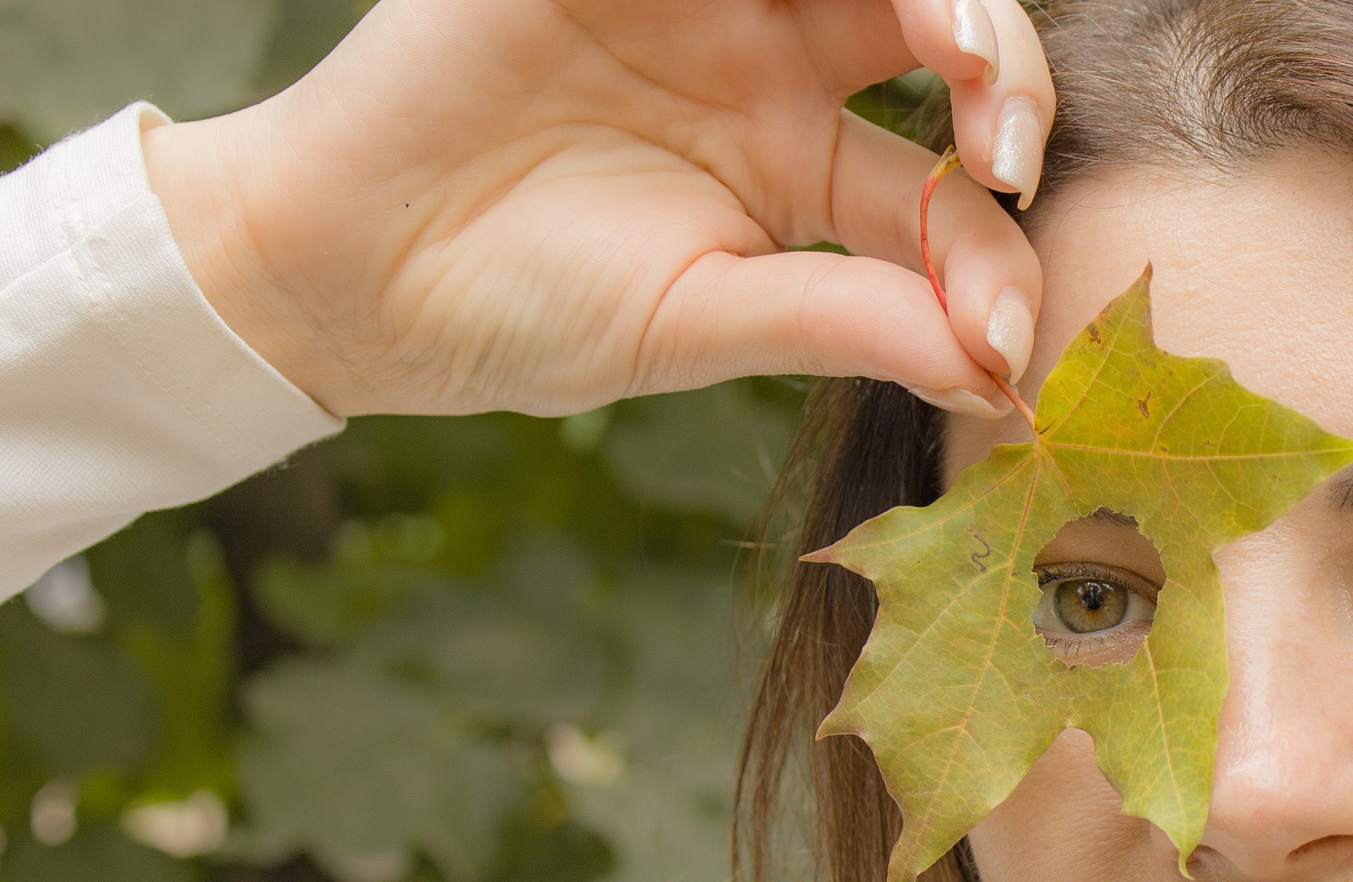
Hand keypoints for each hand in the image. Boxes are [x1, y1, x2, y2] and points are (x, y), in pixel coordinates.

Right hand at [139, 0, 1050, 417]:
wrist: (345, 267)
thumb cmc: (518, 310)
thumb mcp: (694, 324)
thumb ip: (844, 324)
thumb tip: (997, 374)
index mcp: (807, 175)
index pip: (947, 201)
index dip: (994, 260)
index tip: (1007, 340)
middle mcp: (780, 73)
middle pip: (943, 36)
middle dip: (1005, 77)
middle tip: (1005, 147)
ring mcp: (712, 0)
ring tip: (960, 48)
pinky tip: (895, 0)